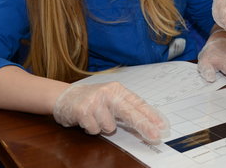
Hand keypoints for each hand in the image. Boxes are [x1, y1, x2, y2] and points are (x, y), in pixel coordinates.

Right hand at [53, 82, 168, 141]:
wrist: (64, 96)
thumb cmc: (92, 100)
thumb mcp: (111, 100)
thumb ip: (126, 110)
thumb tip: (147, 124)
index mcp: (118, 90)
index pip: (139, 103)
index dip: (151, 116)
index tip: (162, 126)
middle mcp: (108, 93)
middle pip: (130, 112)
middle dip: (143, 126)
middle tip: (154, 136)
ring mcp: (95, 101)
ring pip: (110, 127)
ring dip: (104, 128)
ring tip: (96, 119)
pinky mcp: (83, 110)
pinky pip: (95, 130)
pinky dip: (92, 129)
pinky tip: (87, 121)